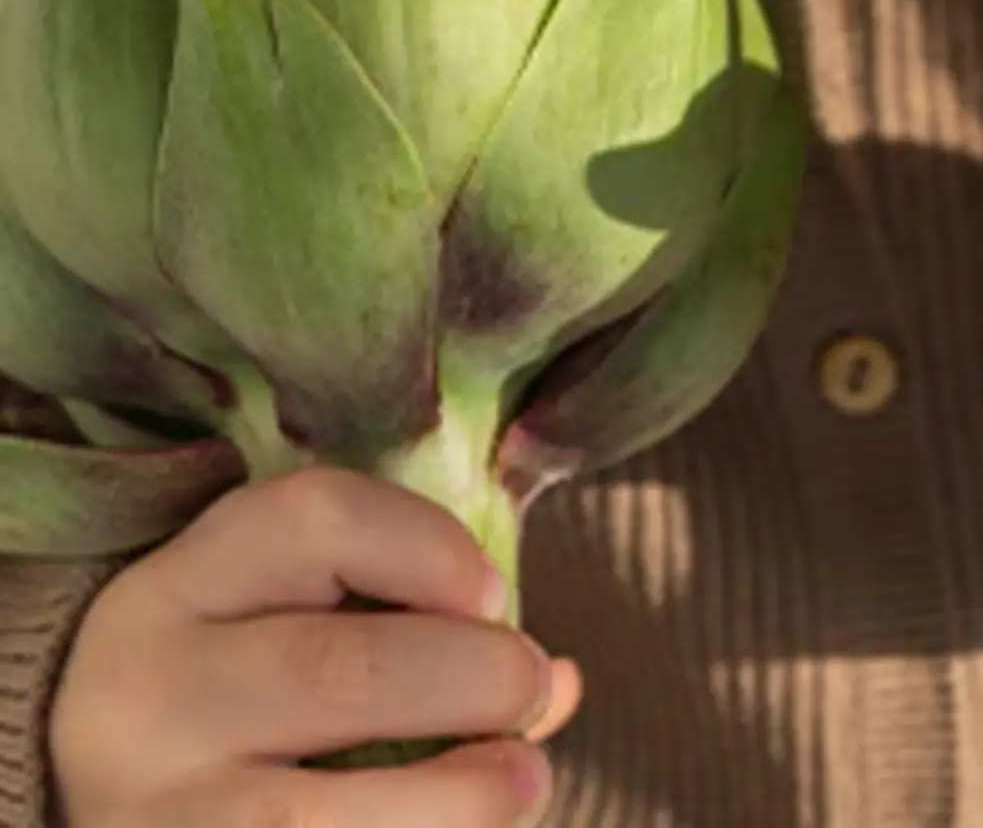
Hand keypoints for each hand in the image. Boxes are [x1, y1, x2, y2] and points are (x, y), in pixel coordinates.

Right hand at [49, 464, 580, 827]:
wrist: (87, 805)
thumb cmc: (228, 699)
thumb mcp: (281, 625)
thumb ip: (410, 626)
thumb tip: (562, 683)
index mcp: (176, 589)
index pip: (313, 518)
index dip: (429, 545)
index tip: (494, 593)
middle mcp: (148, 700)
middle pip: (334, 671)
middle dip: (467, 678)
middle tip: (529, 686)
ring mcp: (155, 818)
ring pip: (316, 819)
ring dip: (456, 799)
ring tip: (524, 779)